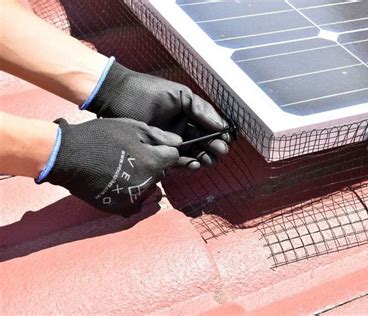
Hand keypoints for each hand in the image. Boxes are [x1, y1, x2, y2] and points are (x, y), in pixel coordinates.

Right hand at [37, 118, 180, 215]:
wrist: (66, 156)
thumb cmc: (100, 137)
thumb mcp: (132, 127)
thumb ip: (158, 136)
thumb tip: (179, 143)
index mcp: (153, 163)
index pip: (173, 158)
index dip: (163, 150)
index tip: (150, 146)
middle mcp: (146, 184)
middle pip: (160, 173)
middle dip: (152, 164)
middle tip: (131, 154)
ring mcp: (132, 197)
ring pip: (147, 187)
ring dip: (141, 178)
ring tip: (121, 167)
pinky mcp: (118, 207)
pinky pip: (133, 201)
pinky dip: (129, 193)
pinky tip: (115, 181)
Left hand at [85, 59, 231, 168]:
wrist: (117, 97)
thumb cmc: (147, 91)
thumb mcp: (179, 94)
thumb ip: (200, 108)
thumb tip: (222, 125)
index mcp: (188, 113)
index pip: (209, 126)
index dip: (220, 133)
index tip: (227, 139)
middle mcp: (181, 128)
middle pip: (203, 141)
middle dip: (214, 147)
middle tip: (220, 152)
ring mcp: (170, 141)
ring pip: (192, 153)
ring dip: (203, 157)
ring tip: (209, 161)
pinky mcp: (158, 151)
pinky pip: (175, 160)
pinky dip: (186, 164)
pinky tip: (195, 164)